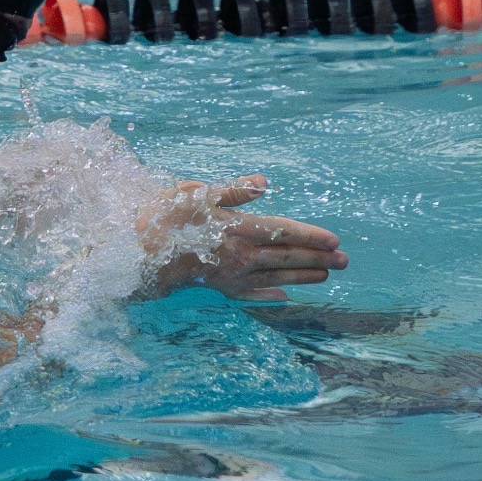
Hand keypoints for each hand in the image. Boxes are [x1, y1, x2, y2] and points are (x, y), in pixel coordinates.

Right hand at [139, 176, 347, 302]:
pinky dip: (271, 295)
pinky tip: (284, 297)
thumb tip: (264, 183)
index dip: (311, 236)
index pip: (284, 231)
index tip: (335, 241)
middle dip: (318, 258)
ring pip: (276, 275)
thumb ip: (232, 190)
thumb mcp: (195, 193)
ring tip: (327, 276)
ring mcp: (232, 276)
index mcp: (238, 228)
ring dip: (304, 275)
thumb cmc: (164, 218)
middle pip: (287, 256)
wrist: (137, 256)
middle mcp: (241, 255)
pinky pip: (252, 294)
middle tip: (345, 261)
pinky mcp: (220, 288)